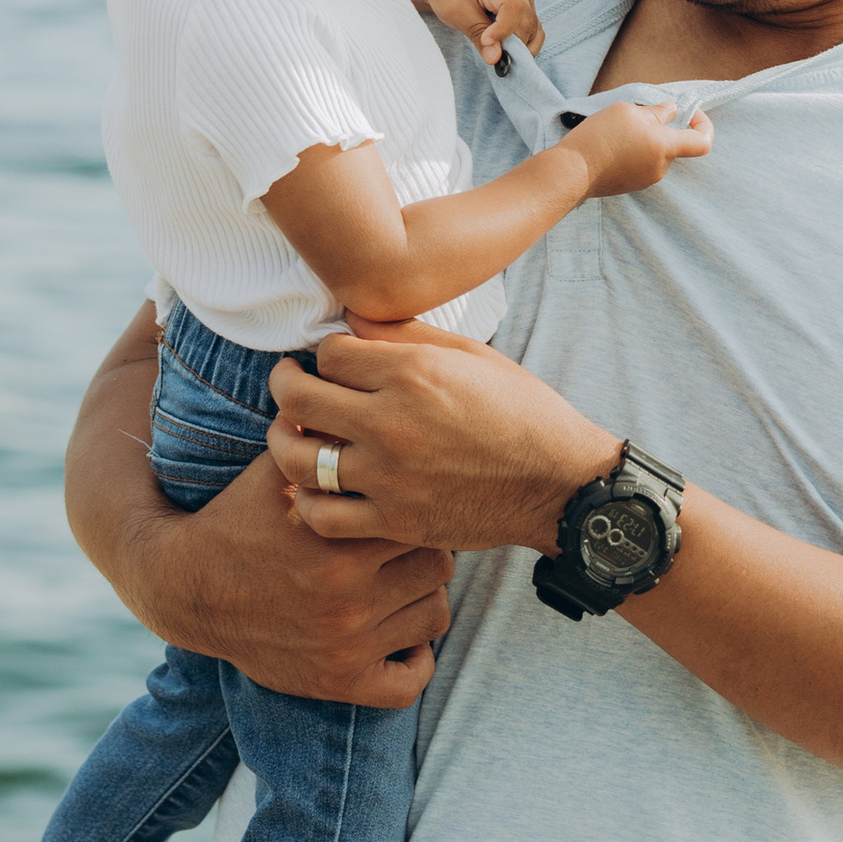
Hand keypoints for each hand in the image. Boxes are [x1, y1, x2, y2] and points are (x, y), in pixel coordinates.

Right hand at [64, 311, 453, 708]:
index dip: (413, 499)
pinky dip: (411, 656)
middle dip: (421, 545)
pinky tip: (396, 631)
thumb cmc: (232, 515)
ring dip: (420, 596)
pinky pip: (413, 674)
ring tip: (396, 578)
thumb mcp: (269, 462)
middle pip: (435, 561)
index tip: (405, 493)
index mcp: (335, 532)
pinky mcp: (343, 684)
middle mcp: (346, 592)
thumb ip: (307, 416)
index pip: (418, 509)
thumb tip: (333, 346)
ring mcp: (348, 643)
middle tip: (403, 535)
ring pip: (433, 613)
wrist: (184, 590)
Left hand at [269, 327, 618, 557]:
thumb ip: (406, 335)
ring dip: (283, 440)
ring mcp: (390, 476)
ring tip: (290, 433)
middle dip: (284, 384)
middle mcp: (393, 422)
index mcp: (413, 372)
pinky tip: (314, 487)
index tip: (332, 360)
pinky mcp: (394, 521)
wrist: (560, 483)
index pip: (330, 353)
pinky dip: (306, 501)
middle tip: (288, 382)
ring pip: (298, 458)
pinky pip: (322, 515)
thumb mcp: (473, 356)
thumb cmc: (522, 412)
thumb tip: (349, 320)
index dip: (326, 352)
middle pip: (299, 398)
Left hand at [419, 0, 544, 66]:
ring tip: (497, 52)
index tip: (486, 42)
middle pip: (526, 20)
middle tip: (492, 57)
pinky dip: (523, 41)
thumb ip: (476, 32)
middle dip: (513, 44)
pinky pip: (532, 26)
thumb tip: (496, 59)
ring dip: (520, 46)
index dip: (504, 30)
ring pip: (533, 26)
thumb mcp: (454, 10)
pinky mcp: (525, 1)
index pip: (514, 7)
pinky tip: (505, 47)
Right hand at [571, 96, 713, 196]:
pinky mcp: (630, 185)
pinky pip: (640, 163)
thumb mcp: (628, 112)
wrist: (571, 171)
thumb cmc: (600, 138)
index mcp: (665, 148)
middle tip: (635, 115)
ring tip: (616, 130)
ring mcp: (645, 180)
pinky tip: (610, 145)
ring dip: (643, 139)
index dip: (703, 124)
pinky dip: (632, 151)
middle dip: (660, 127)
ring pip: (654, 153)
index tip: (688, 113)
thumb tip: (672, 111)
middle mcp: (660, 168)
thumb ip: (656, 111)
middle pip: (673, 145)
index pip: (703, 142)